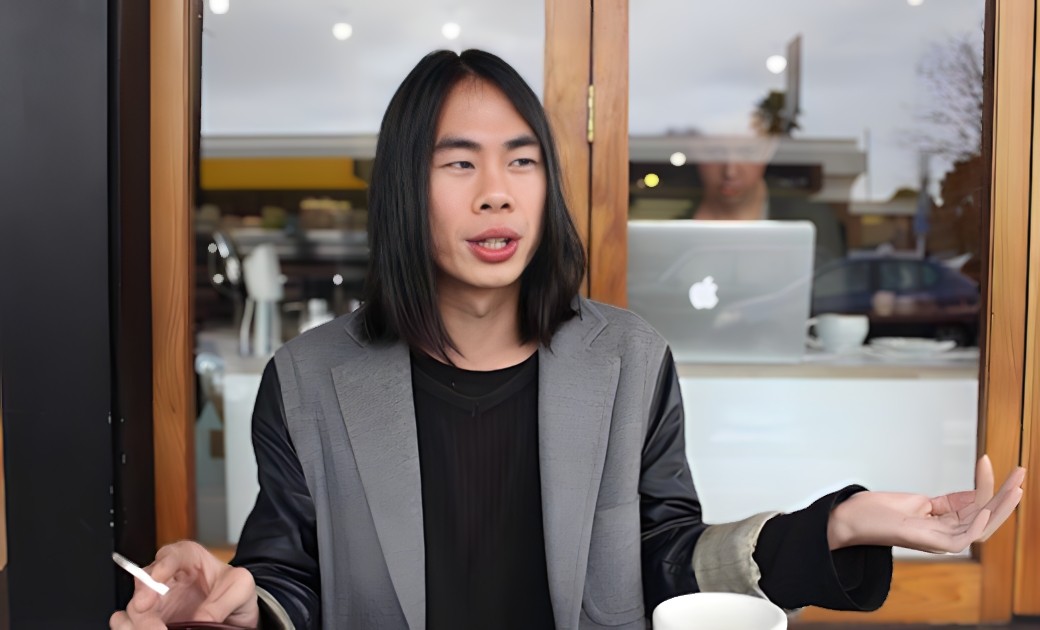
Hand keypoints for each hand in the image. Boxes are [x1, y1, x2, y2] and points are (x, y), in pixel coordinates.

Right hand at [109, 541, 259, 629]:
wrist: (235, 614)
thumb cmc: (234, 591)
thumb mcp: (241, 587)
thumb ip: (223, 600)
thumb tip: (200, 620)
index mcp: (188, 558)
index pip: (171, 555)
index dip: (162, 565)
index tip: (158, 577)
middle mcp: (166, 578)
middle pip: (144, 584)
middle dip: (144, 603)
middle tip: (155, 624)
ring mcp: (156, 601)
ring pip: (133, 609)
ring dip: (138, 623)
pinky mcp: (151, 620)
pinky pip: (131, 625)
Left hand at [827, 455, 1025, 552]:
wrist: (852, 518)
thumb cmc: (880, 511)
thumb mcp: (922, 502)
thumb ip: (948, 503)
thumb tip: (974, 494)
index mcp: (946, 525)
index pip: (978, 507)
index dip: (989, 487)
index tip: (989, 461)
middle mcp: (948, 535)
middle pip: (988, 517)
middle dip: (1007, 496)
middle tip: (1021, 474)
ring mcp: (941, 541)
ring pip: (983, 526)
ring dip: (1001, 504)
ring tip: (1015, 485)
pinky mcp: (932, 544)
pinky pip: (964, 537)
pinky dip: (978, 523)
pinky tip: (988, 506)